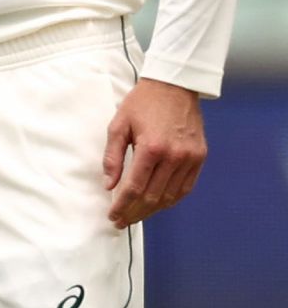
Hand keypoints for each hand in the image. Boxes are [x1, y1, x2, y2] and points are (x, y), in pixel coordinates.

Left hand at [103, 78, 206, 228]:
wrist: (174, 85)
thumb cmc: (142, 103)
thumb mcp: (118, 124)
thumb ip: (112, 156)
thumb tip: (109, 185)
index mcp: (151, 148)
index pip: (134, 187)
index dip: (122, 206)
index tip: (112, 216)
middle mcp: (174, 157)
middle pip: (153, 197)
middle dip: (134, 213)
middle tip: (121, 222)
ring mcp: (190, 158)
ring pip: (171, 196)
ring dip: (152, 210)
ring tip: (136, 216)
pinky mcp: (200, 157)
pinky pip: (186, 188)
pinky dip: (171, 200)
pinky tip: (157, 205)